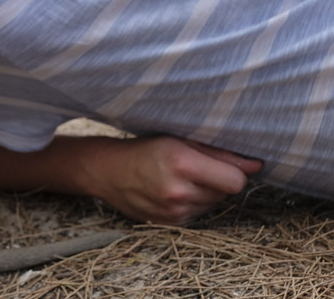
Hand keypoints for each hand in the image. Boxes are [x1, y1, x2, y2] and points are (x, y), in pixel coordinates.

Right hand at [92, 136, 262, 224]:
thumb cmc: (144, 148)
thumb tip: (255, 165)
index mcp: (181, 163)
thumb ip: (217, 151)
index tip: (228, 163)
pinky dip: (193, 202)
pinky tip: (174, 190)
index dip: (235, 171)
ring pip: (213, 203)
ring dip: (205, 192)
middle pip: (226, 192)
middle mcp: (178, 190)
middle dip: (218, 179)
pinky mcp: (170, 224)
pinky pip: (198, 213)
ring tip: (181, 177)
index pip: (235, 180)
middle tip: (196, 166)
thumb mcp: (177, 138)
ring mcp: (174, 211)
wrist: (107, 170)